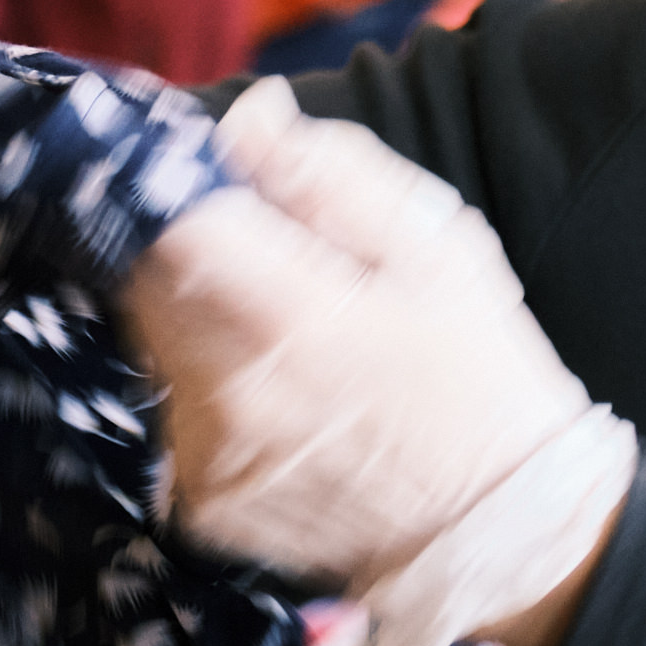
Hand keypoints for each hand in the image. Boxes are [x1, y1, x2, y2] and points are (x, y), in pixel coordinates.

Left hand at [124, 79, 636, 645]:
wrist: (498, 528)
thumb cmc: (478, 371)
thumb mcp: (437, 246)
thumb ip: (334, 173)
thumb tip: (251, 118)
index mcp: (291, 315)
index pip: (172, 225)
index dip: (180, 187)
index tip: (214, 179)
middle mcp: (232, 391)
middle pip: (147, 281)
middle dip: (190, 250)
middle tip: (267, 257)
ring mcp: (210, 455)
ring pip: (155, 345)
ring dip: (198, 319)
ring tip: (286, 334)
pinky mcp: (203, 502)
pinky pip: (174, 413)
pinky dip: (209, 389)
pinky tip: (282, 395)